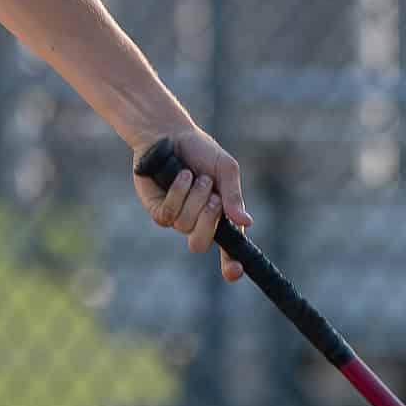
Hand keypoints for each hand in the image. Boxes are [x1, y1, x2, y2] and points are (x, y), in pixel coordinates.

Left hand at [133, 127, 249, 283]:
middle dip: (208, 221)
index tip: (234, 271)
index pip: (228, 250)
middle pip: (200, 243)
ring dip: (194, 197)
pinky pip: (168, 215)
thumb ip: (234, 195)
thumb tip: (247, 223)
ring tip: (196, 177)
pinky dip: (178, 193)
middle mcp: (198, 222)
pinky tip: (180, 174)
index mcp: (221, 217)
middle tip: (214, 197)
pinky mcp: (158, 210)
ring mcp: (176, 217)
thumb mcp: (225, 169)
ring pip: (184, 225)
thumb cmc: (201, 151)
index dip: (231, 265)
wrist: (170, 134)